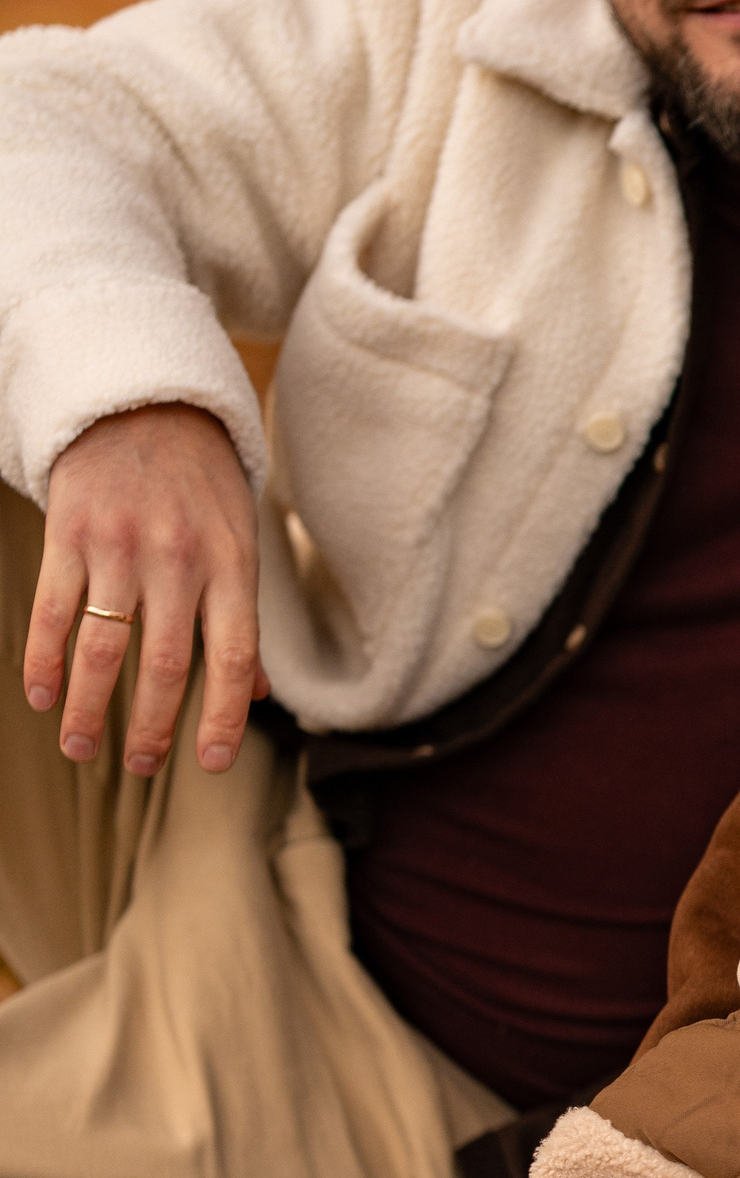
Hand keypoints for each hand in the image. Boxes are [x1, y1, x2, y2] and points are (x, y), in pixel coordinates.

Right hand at [25, 405, 265, 774]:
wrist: (146, 408)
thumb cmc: (202, 487)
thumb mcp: (240, 542)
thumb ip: (242, 618)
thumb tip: (258, 695)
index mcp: (233, 564)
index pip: (236, 655)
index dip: (223, 715)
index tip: (211, 763)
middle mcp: (181, 560)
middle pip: (168, 662)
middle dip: (152, 726)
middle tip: (141, 768)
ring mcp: (123, 548)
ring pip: (104, 647)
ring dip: (91, 708)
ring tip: (82, 748)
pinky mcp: (71, 536)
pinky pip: (52, 610)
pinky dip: (44, 660)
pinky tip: (42, 696)